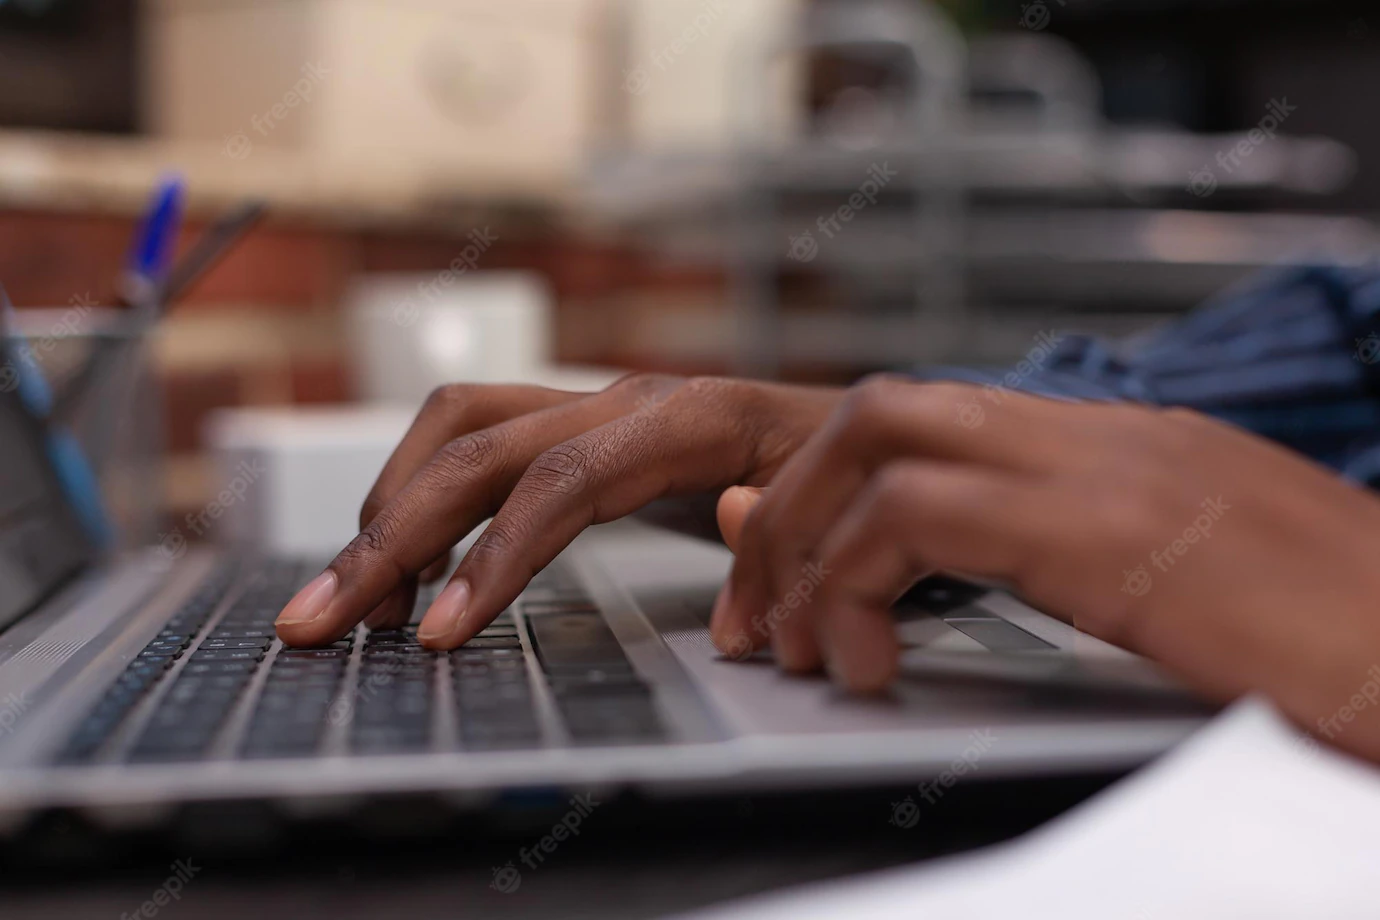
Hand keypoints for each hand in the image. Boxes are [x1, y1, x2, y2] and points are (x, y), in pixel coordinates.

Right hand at [275, 375, 841, 647]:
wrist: (855, 425)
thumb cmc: (844, 470)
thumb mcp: (833, 507)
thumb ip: (781, 535)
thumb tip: (729, 543)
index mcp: (690, 418)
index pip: (563, 480)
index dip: (494, 557)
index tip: (439, 634)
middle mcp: (625, 400)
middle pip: (478, 447)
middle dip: (390, 535)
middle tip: (321, 619)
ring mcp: (595, 407)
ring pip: (458, 425)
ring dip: (390, 505)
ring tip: (352, 594)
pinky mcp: (578, 427)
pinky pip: (477, 442)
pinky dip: (425, 495)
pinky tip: (407, 561)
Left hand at [710, 377, 1379, 762]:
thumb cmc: (1327, 644)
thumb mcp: (1170, 593)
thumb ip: (1041, 561)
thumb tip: (905, 567)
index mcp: (1114, 446)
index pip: (924, 418)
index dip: (822, 488)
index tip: (776, 572)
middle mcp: (1100, 436)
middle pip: (879, 409)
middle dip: (788, 508)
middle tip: (754, 609)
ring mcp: (1106, 469)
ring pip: (880, 438)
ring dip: (804, 545)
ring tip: (794, 643)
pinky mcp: (1112, 531)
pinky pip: (920, 516)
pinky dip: (854, 586)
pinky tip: (867, 665)